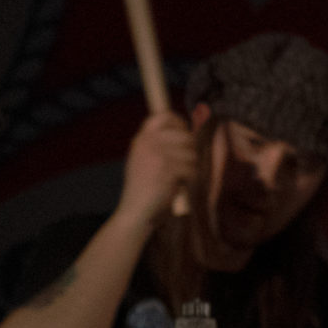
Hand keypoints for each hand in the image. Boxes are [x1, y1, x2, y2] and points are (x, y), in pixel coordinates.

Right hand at [117, 111, 198, 227]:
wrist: (136, 211)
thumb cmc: (145, 189)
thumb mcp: (145, 160)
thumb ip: (159, 144)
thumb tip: (187, 131)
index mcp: (142, 139)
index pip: (163, 116)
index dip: (179, 122)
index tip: (185, 133)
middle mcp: (148, 142)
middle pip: (184, 135)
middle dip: (191, 151)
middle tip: (186, 166)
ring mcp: (157, 154)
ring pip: (191, 153)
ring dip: (191, 167)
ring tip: (180, 179)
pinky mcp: (167, 168)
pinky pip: (191, 168)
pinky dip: (190, 179)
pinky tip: (180, 186)